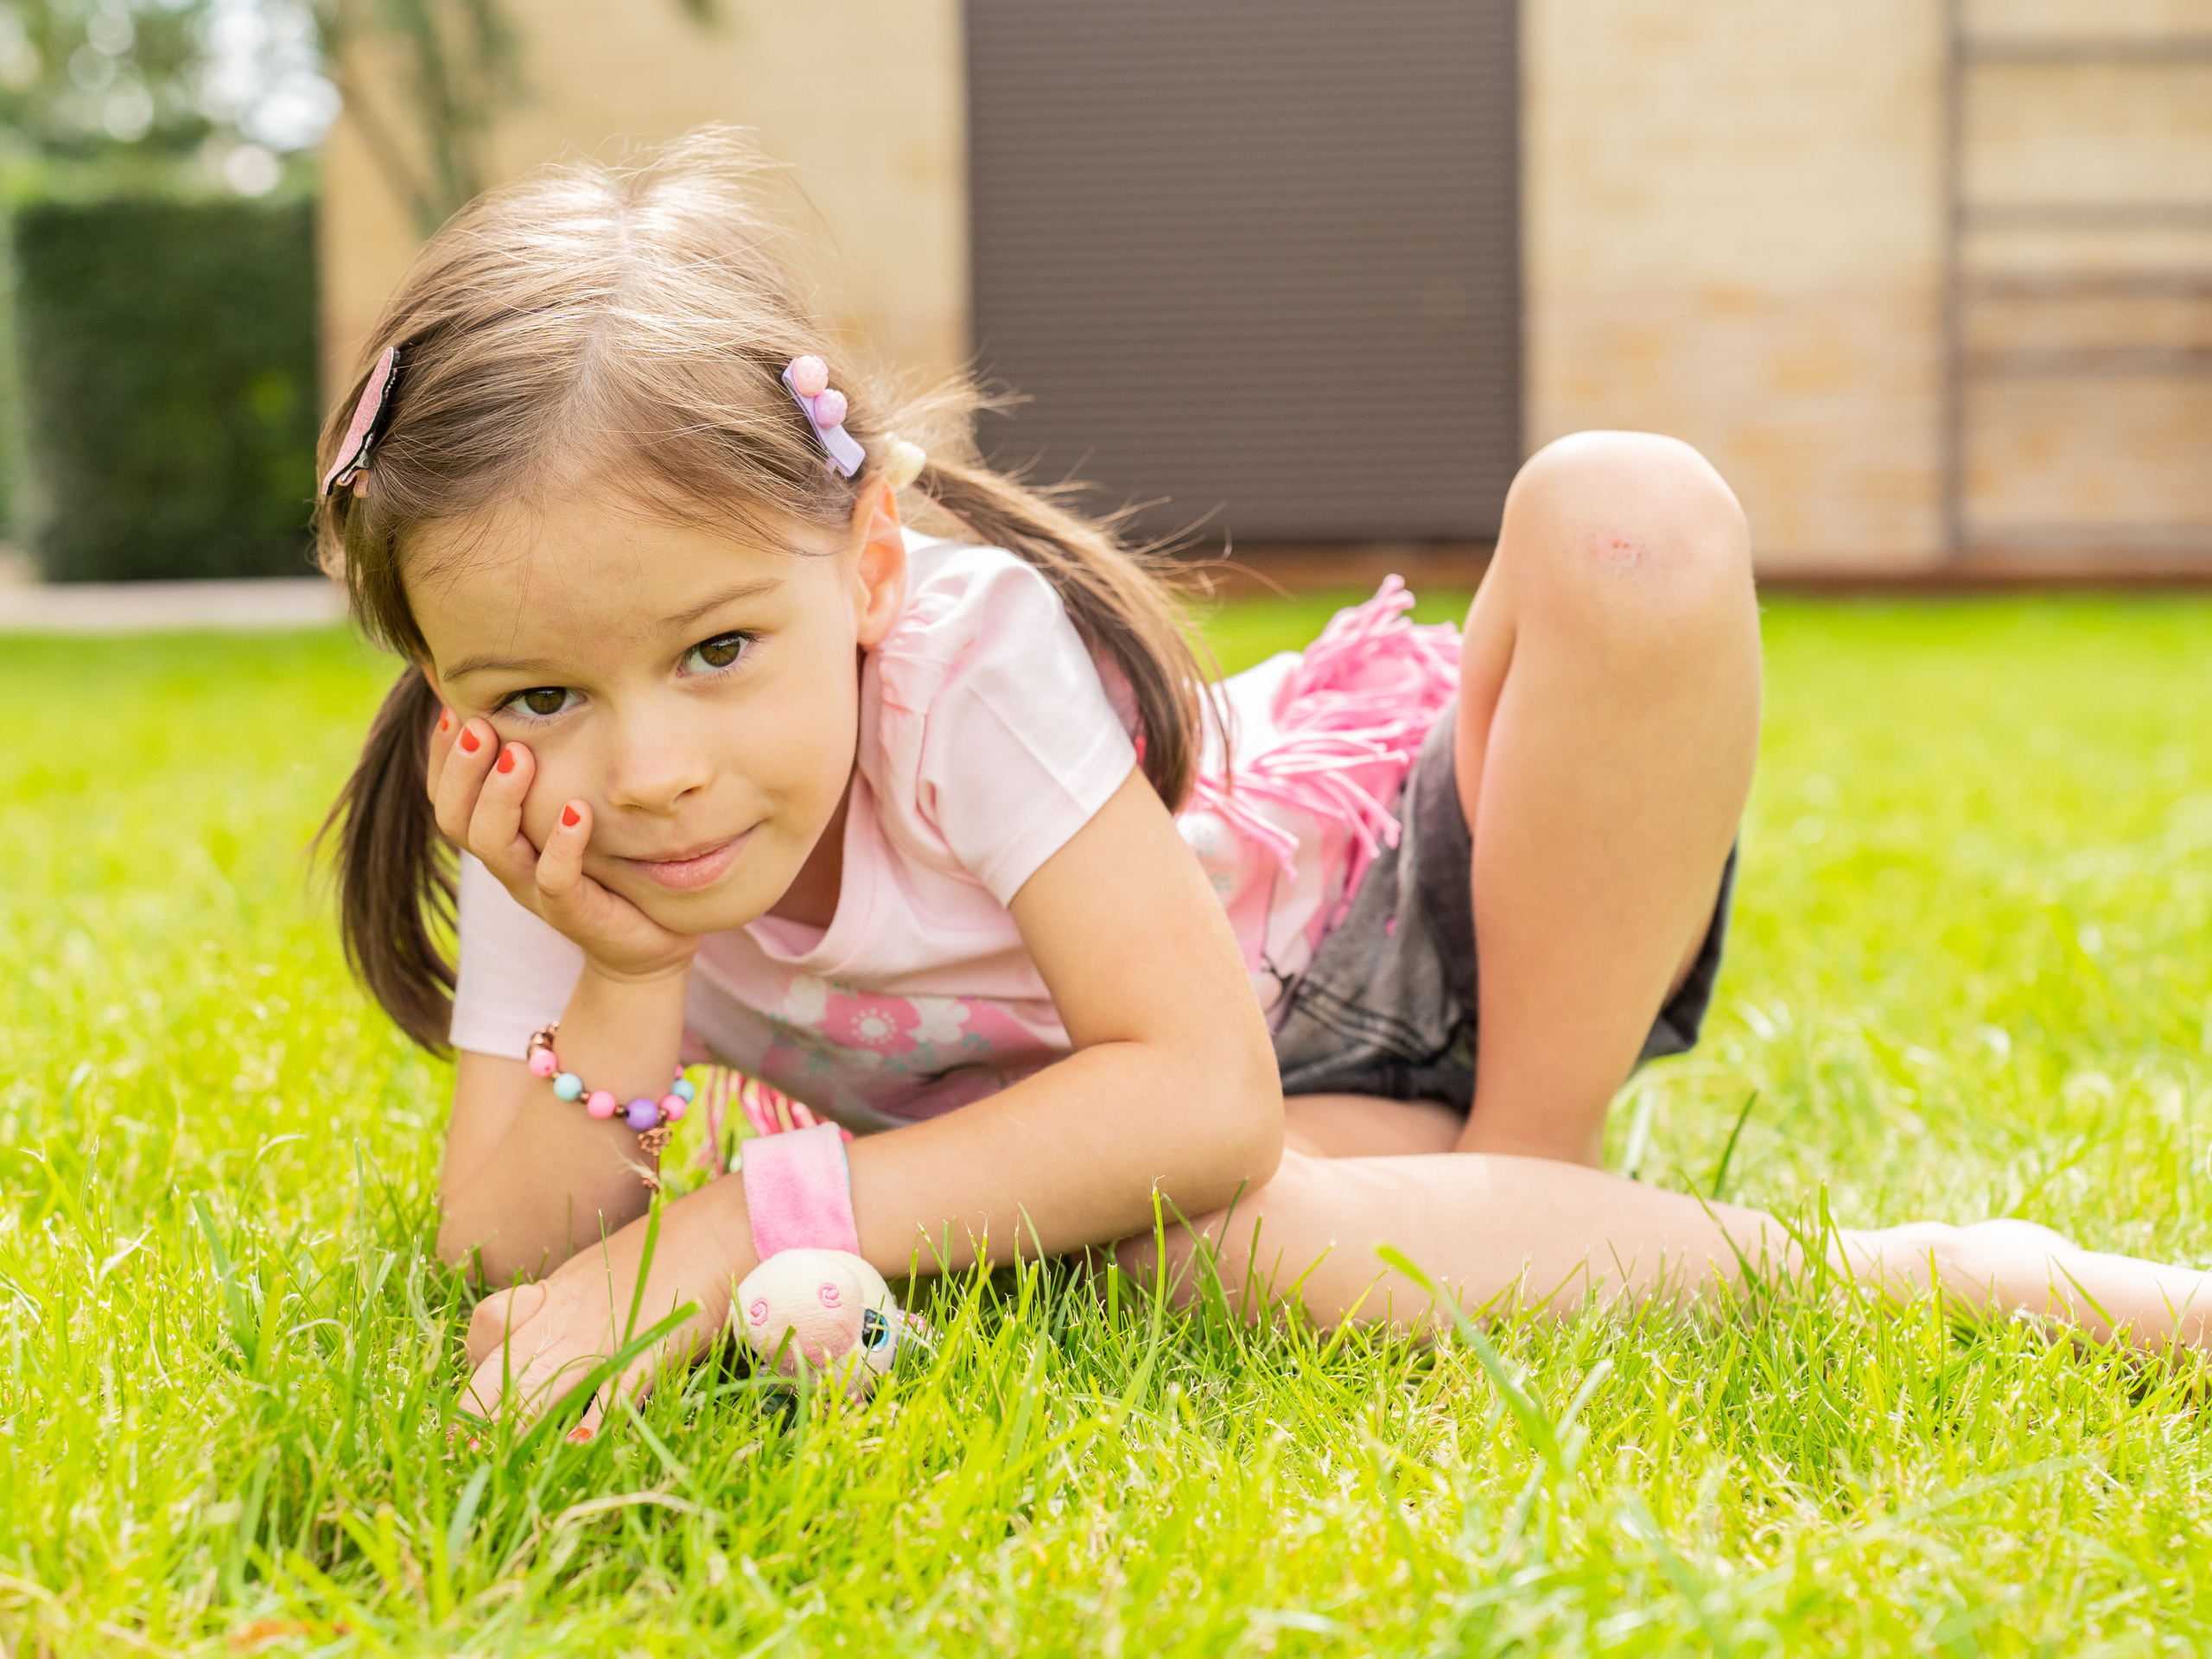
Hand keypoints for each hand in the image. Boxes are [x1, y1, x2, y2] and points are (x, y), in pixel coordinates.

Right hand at [428, 710, 699, 981]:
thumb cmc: (610, 868)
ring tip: (520, 756)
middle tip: (479, 726)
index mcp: (501, 837)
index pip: (449, 795)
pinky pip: (556, 882)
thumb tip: (530, 702)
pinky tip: (577, 811)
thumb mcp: (572, 810)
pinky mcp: (575, 913)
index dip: (442, 755)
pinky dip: (562, 846)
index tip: (454, 708)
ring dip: (501, 799)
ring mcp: (536, 891)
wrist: (649, 942)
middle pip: (456, 820)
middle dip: (461, 770)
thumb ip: (552, 768)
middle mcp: (509, 864)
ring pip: (494, 848)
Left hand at [459, 1188, 747, 1435]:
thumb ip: (571, 1303)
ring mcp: (603, 1340)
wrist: (719, 1231)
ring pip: (535, 1391)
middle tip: (457, 1451)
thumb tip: (545, 1332)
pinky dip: (590, 1426)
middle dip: (471, 1419)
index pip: (487, 1325)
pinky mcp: (645, 1359)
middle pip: (496, 1370)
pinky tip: (576, 1446)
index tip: (475, 1398)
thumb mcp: (603, 1272)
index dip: (476, 1361)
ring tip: (487, 1466)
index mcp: (556, 1296)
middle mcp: (566, 1319)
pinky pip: (608, 1398)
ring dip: (509, 1433)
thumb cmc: (668, 1251)